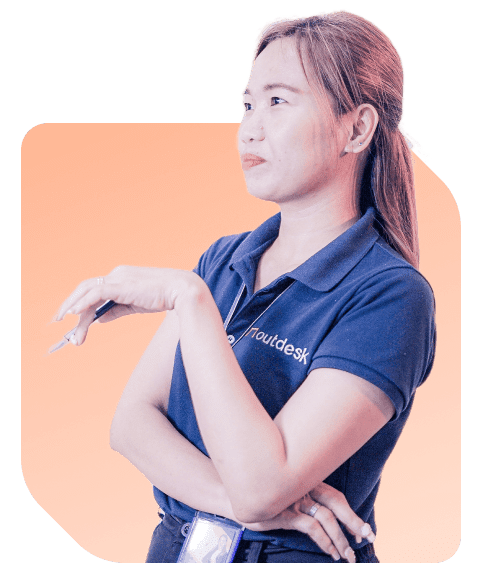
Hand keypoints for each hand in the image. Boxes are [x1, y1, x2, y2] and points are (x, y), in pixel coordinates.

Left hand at [54, 266, 200, 344]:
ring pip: (87, 292)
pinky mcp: (121, 285)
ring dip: (73, 309)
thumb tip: (98, 319)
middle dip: (69, 304)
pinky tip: (74, 314)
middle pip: (85, 288)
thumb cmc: (164, 297)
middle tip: (56, 320)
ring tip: (64, 325)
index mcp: (121, 277)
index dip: (80, 301)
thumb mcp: (135, 305)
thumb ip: (116, 310)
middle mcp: (116, 274)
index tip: (70, 316)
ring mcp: (118, 278)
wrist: (182, 291)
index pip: (94, 288)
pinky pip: (95, 294)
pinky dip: (83, 304)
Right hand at [242, 483, 374, 562]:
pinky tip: (329, 551)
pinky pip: (310, 526)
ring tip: (347, 555)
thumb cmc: (264, 496)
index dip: (351, 513)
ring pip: (326, 518)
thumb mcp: (287, 496)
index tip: (363, 530)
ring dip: (339, 539)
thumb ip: (304, 500)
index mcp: (307, 482)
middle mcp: (303, 487)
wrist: (235, 494)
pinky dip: (323, 540)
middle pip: (336, 503)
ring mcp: (294, 499)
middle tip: (367, 538)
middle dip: (354, 522)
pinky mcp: (285, 512)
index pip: (336, 496)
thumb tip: (326, 518)